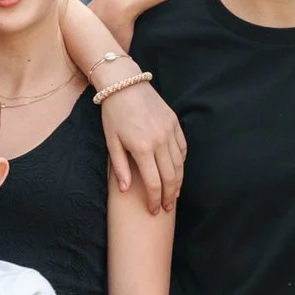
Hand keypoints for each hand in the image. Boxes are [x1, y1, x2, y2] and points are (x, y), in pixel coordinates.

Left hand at [100, 80, 185, 213]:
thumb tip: (125, 190)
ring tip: (174, 194)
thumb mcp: (111, 141)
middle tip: (167, 208)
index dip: (154, 200)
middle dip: (169, 196)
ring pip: (179, 164)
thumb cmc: (113, 114)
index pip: (153, 183)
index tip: (153, 210)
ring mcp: (169, 131)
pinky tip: (178, 172)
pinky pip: (183, 148)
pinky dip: (182, 162)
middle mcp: (159, 140)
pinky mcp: (174, 122)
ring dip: (178, 182)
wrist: (124, 84)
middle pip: (170, 177)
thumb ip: (120, 167)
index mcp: (141, 148)